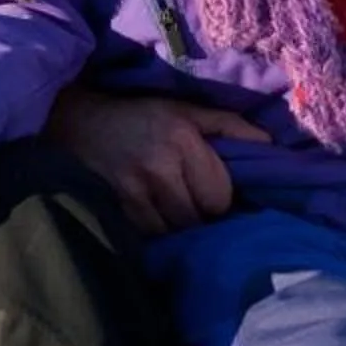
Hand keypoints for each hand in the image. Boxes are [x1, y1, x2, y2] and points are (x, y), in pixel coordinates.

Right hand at [47, 83, 268, 236]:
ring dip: (176, 227)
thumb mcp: (184, 110)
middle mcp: (159, 166)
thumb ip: (229, 124)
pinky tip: (149, 216)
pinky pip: (148, 236)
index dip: (218, 200)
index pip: (219, 197)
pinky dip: (153, 231)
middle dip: (199, 217)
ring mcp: (132, 191)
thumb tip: (271, 144)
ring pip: (173, 232)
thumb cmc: (139, 116)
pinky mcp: (113, 208)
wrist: (74, 122)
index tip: (210, 195)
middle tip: (191, 206)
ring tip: (170, 211)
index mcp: (182, 138)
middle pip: (197, 219)